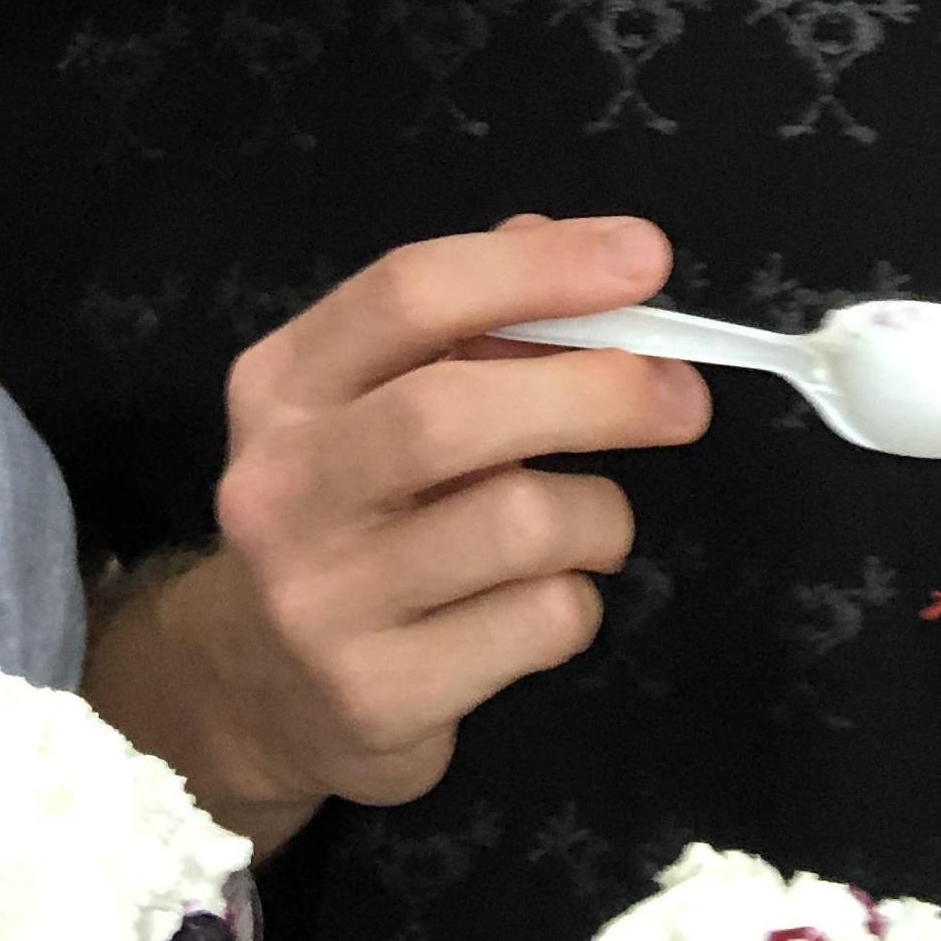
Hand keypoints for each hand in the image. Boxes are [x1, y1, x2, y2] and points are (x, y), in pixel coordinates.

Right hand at [152, 216, 709, 819]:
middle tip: (681, 397)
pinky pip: (539, 622)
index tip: (643, 257)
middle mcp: (283, 485)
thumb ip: (464, 324)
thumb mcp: (374, 405)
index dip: (539, 269)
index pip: (408, 293)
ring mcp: (323, 599)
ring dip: (597, 516)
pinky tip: (540, 603)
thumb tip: (565, 246)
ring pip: (519, 523)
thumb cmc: (348, 516)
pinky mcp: (379, 695)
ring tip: (590, 527)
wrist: (259, 692)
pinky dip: (576, 602)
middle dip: (596, 391)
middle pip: (454, 410)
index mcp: (282, 385)